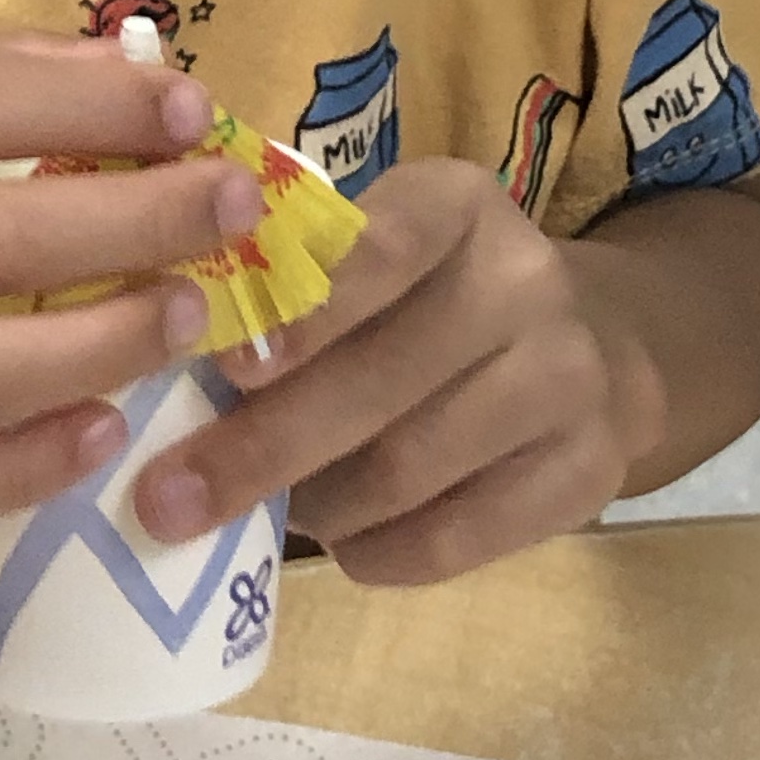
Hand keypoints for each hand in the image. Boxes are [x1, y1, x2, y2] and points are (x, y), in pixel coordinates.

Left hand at [131, 158, 643, 585]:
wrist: (596, 346)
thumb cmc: (433, 298)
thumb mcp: (379, 251)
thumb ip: (293, 284)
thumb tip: (162, 361)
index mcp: (459, 207)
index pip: (380, 250)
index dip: (302, 314)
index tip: (223, 368)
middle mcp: (527, 282)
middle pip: (377, 382)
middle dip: (259, 448)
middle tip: (166, 499)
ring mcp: (568, 380)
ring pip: (407, 469)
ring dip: (311, 506)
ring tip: (252, 518)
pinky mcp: (588, 474)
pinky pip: (456, 538)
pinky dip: (376, 552)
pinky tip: (342, 544)